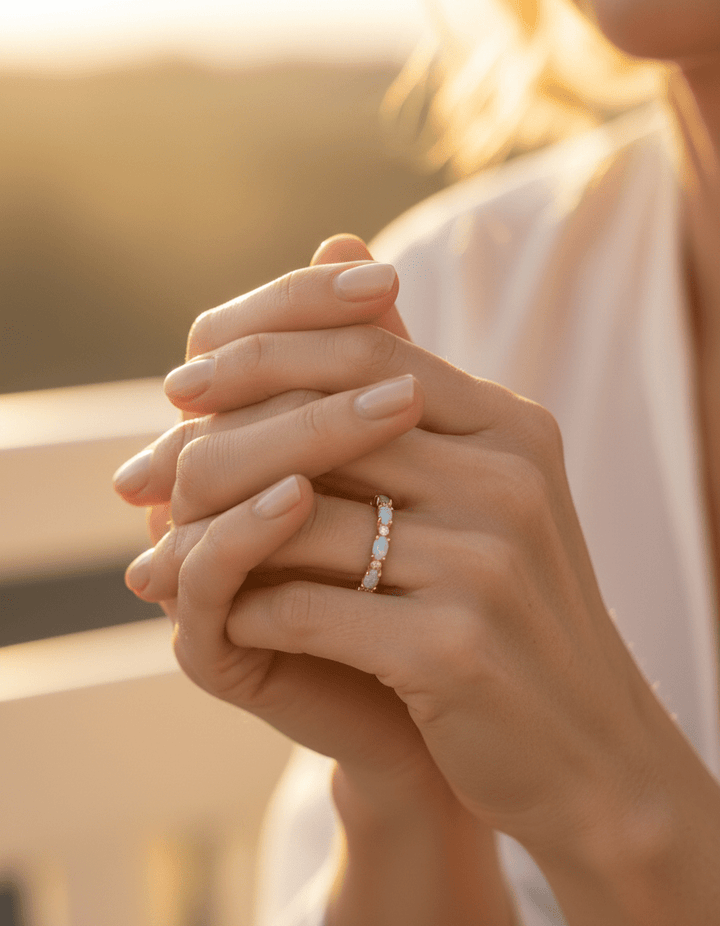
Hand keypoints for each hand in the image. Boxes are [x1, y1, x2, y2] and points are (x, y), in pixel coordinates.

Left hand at [115, 248, 678, 859]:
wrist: (590, 749)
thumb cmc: (511, 615)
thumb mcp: (478, 497)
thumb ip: (408, 403)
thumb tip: (336, 252)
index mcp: (512, 428)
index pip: (367, 349)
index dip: (262, 354)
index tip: (183, 382)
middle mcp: (507, 478)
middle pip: (323, 424)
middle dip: (216, 442)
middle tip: (143, 472)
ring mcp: (487, 561)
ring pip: (302, 519)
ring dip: (213, 537)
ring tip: (160, 554)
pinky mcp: (457, 647)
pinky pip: (310, 607)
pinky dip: (250, 609)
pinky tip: (223, 619)